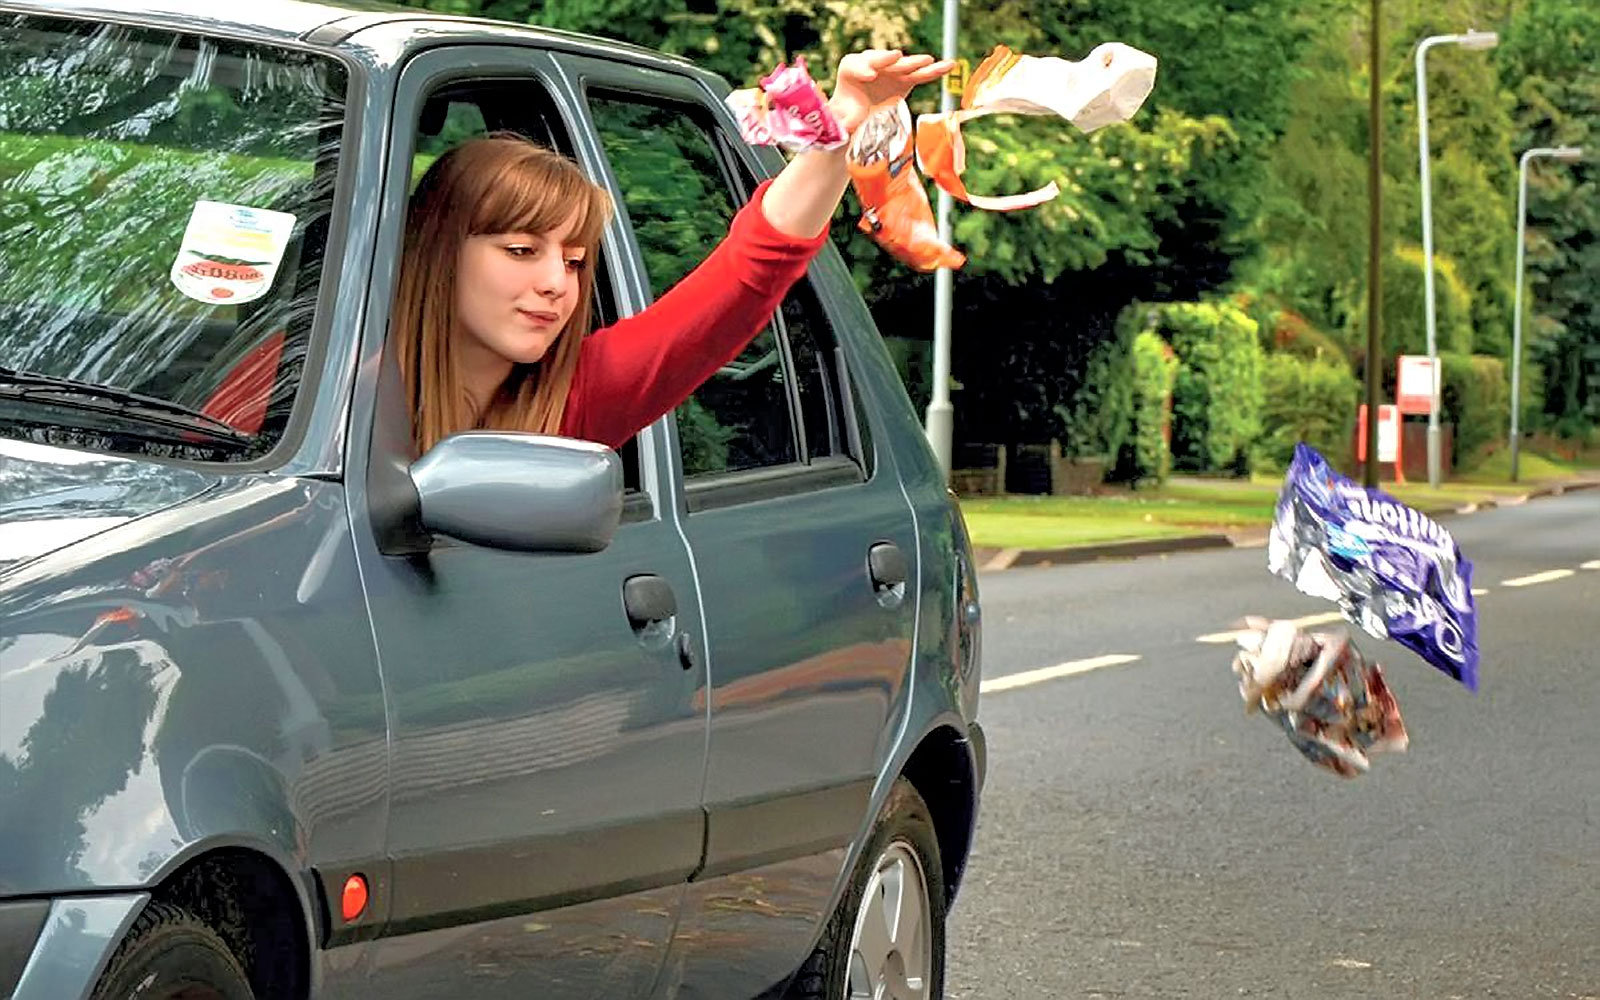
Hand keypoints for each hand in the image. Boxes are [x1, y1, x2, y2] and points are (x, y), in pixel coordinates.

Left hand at [827, 50, 955, 135]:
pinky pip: (920, 74)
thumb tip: (848, 127)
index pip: (855, 65)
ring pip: (904, 66)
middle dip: (890, 59)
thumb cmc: (845, 114)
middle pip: (881, 60)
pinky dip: (934, 70)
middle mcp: (871, 63)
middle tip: (896, 57)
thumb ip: (842, 122)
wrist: (857, 114)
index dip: (862, 69)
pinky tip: (949, 65)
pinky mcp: (905, 78)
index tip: (869, 76)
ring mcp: (890, 70)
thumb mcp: (840, 119)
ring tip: (928, 60)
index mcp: (849, 68)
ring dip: (916, 63)